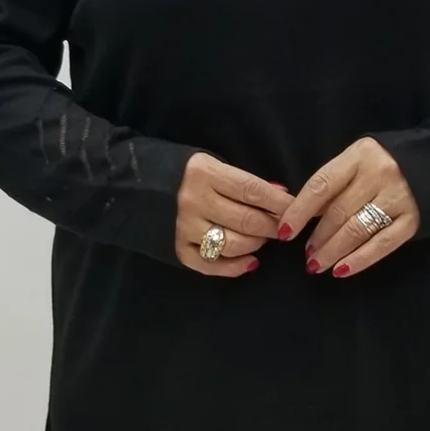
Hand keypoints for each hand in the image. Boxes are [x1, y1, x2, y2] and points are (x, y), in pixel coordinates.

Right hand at [175, 151, 294, 276]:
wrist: (132, 185)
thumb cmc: (180, 171)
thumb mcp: (209, 163)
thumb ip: (240, 181)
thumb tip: (279, 196)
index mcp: (205, 174)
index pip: (252, 191)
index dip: (279, 202)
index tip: (297, 208)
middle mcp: (194, 201)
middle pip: (247, 220)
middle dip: (273, 226)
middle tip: (284, 227)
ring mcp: (185, 228)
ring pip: (233, 244)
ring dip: (256, 244)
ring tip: (264, 239)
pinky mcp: (177, 249)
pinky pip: (211, 265)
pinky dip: (235, 267)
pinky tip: (250, 262)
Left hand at [275, 137, 420, 277]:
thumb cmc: (386, 163)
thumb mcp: (359, 160)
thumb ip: (336, 182)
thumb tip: (303, 216)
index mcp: (359, 156)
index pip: (321, 186)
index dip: (299, 211)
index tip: (284, 232)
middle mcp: (378, 174)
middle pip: (338, 212)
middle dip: (317, 237)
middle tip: (306, 255)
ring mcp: (398, 198)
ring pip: (356, 230)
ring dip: (333, 251)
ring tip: (317, 264)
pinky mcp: (413, 220)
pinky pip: (382, 244)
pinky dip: (360, 260)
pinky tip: (342, 270)